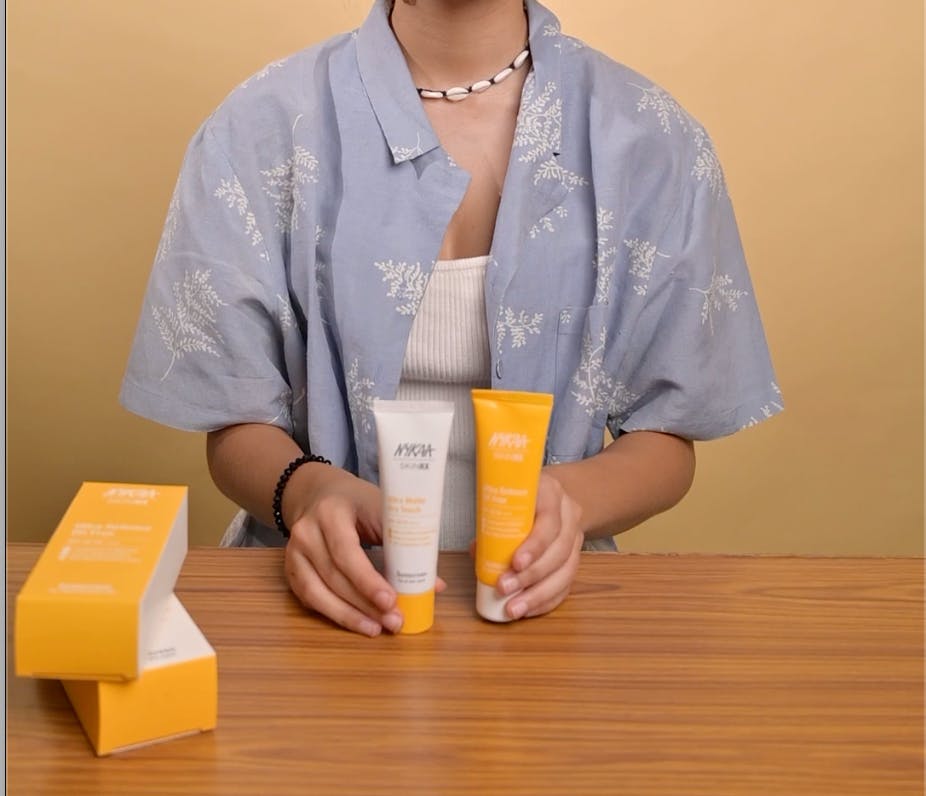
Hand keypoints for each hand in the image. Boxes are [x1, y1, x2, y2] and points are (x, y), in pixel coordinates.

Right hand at [283, 465, 403, 636]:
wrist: (318, 493)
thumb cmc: (356, 502)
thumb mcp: (380, 507)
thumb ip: (404, 542)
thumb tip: (434, 583)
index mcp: (330, 512)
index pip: (347, 552)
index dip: (368, 580)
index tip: (391, 601)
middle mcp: (306, 532)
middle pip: (334, 577)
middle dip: (365, 604)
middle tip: (393, 621)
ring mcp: (294, 552)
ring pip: (317, 593)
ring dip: (349, 616)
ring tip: (377, 629)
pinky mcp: (291, 569)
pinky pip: (310, 599)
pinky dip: (334, 614)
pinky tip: (356, 622)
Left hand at [493, 470, 583, 619]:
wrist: (548, 496)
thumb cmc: (519, 498)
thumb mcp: (506, 498)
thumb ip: (493, 521)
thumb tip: (479, 551)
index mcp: (551, 493)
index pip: (550, 521)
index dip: (535, 545)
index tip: (515, 563)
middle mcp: (569, 515)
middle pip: (559, 550)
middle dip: (531, 575)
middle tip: (504, 589)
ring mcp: (576, 537)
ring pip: (567, 571)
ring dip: (538, 595)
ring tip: (514, 608)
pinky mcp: (575, 558)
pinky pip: (567, 584)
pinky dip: (546, 601)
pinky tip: (527, 610)